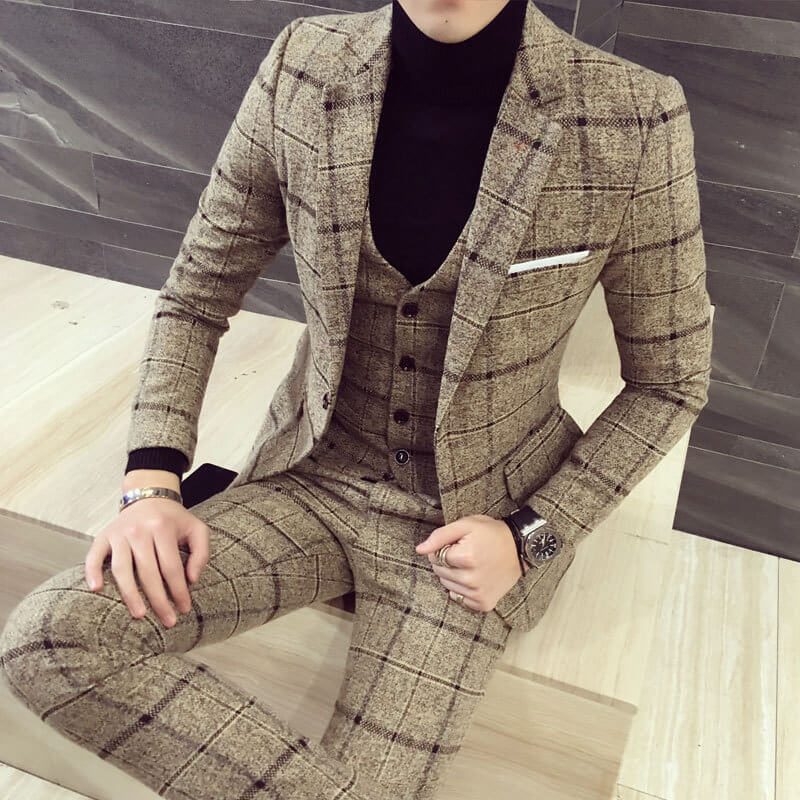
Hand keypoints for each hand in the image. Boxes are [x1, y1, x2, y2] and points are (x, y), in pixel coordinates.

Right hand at [84, 498, 208, 627]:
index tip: (184, 609)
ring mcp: (119, 534)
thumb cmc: (174, 519)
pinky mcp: (104, 536)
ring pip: (122, 569)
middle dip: (158, 600)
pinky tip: (96, 589)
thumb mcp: (197, 529)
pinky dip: (92, 571)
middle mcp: (139, 531)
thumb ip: (201, 553)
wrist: (149, 497)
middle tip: (168, 621)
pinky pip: (94, 556)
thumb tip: (192, 580)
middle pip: (148, 572)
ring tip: (139, 614)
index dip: (178, 591)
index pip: (171, 567)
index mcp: (163, 529)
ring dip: (130, 594)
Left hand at [415, 514, 522, 612]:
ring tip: (471, 565)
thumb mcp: (466, 525)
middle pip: (440, 573)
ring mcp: (479, 594)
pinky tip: (475, 577)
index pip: (435, 557)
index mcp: (467, 558)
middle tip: (465, 554)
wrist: (520, 548)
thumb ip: (440, 536)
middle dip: (447, 562)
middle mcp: (472, 579)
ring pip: (447, 586)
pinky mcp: (484, 603)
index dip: (444, 549)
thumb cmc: (491, 534)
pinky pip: (459, 598)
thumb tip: (420, 550)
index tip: (457, 544)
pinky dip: (462, 589)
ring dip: (453, 575)